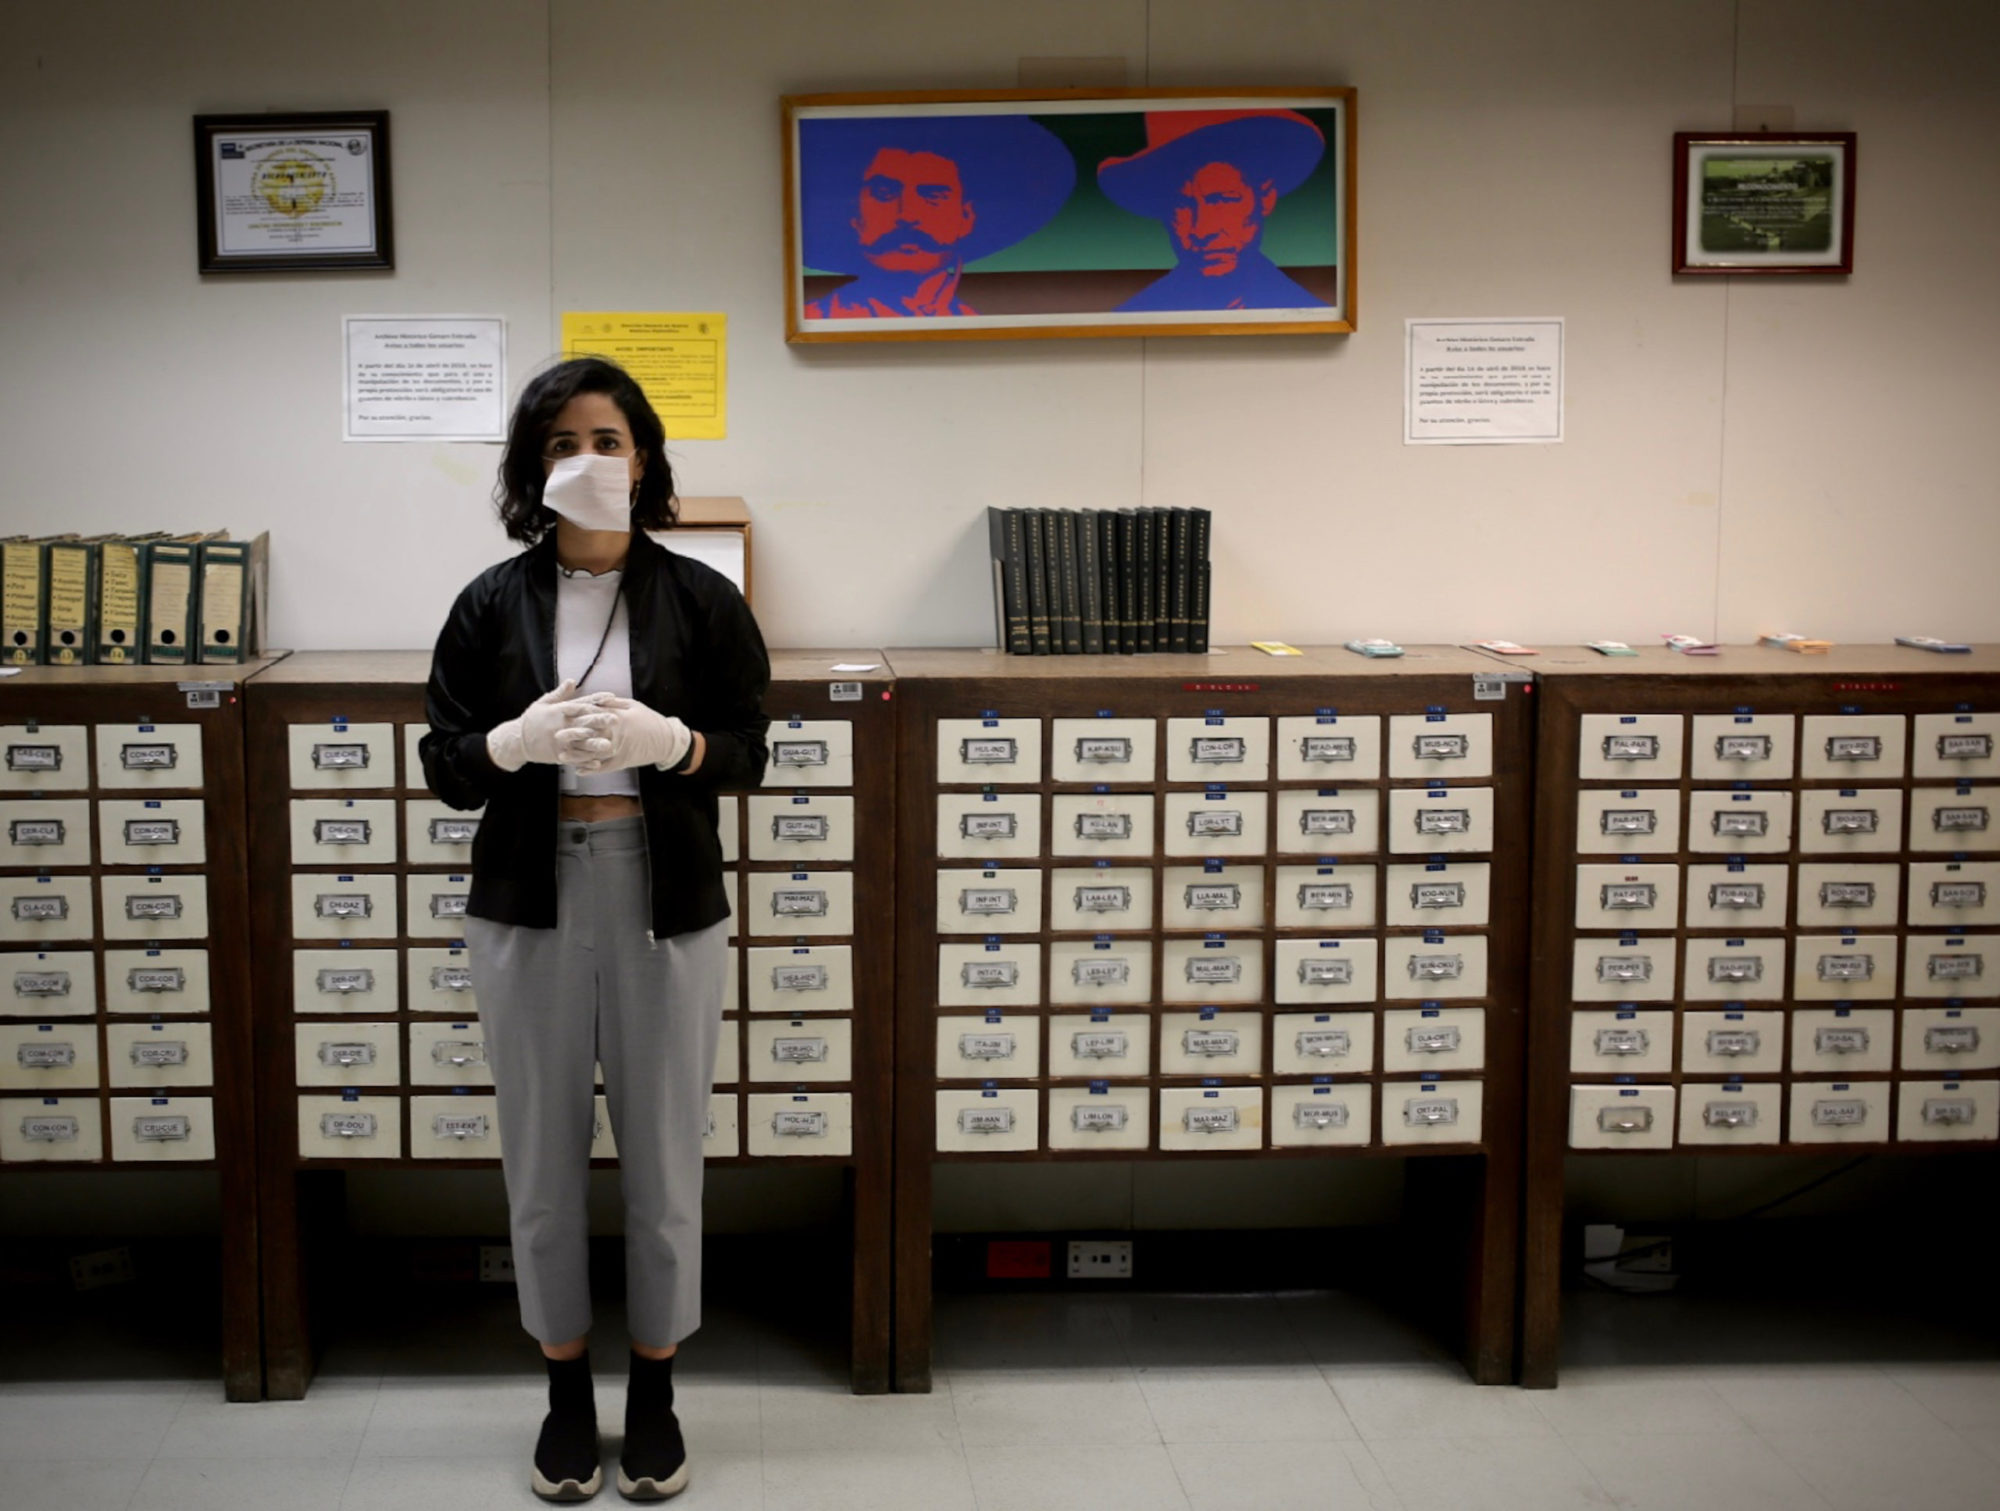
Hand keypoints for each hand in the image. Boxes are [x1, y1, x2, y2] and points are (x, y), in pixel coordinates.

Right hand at [485, 681, 614, 770]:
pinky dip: (584, 761)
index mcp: (559, 711)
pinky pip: (573, 759)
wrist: (517, 740)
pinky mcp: (557, 755)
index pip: (581, 704)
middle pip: (583, 722)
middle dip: (600, 721)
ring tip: (609, 745)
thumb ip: (560, 694)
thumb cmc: (532, 719)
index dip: (597, 700)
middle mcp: (561, 726)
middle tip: (616, 720)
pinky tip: (597, 763)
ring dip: (595, 744)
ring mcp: (559, 741)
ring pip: (580, 743)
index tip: (612, 697)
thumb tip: (572, 681)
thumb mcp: (543, 703)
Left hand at [566, 695, 692, 773]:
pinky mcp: (622, 762)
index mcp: (618, 718)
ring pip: (593, 754)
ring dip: (577, 756)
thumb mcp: (633, 706)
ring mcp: (618, 750)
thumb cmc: (649, 720)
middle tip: (556, 736)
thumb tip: (597, 698)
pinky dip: (591, 770)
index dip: (577, 715)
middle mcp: (616, 735)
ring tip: (562, 756)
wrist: (666, 740)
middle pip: (590, 735)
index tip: (563, 713)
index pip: (594, 715)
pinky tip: (578, 770)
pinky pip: (603, 767)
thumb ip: (613, 703)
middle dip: (572, 736)